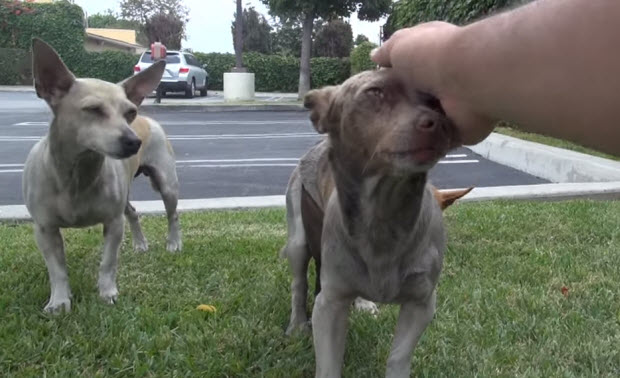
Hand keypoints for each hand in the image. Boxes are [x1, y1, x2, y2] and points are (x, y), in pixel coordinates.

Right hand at [372, 22, 495, 144]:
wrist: (468, 82)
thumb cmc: (432, 58)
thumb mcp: (401, 46)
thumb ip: (388, 52)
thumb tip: (376, 56)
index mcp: (435, 54)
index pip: (413, 65)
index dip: (396, 74)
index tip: (379, 88)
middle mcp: (446, 79)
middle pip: (418, 95)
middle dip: (401, 105)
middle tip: (379, 117)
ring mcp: (454, 106)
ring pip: (426, 121)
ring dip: (411, 128)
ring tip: (387, 136)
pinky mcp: (459, 130)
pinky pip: (436, 143)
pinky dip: (423, 147)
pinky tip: (405, 149)